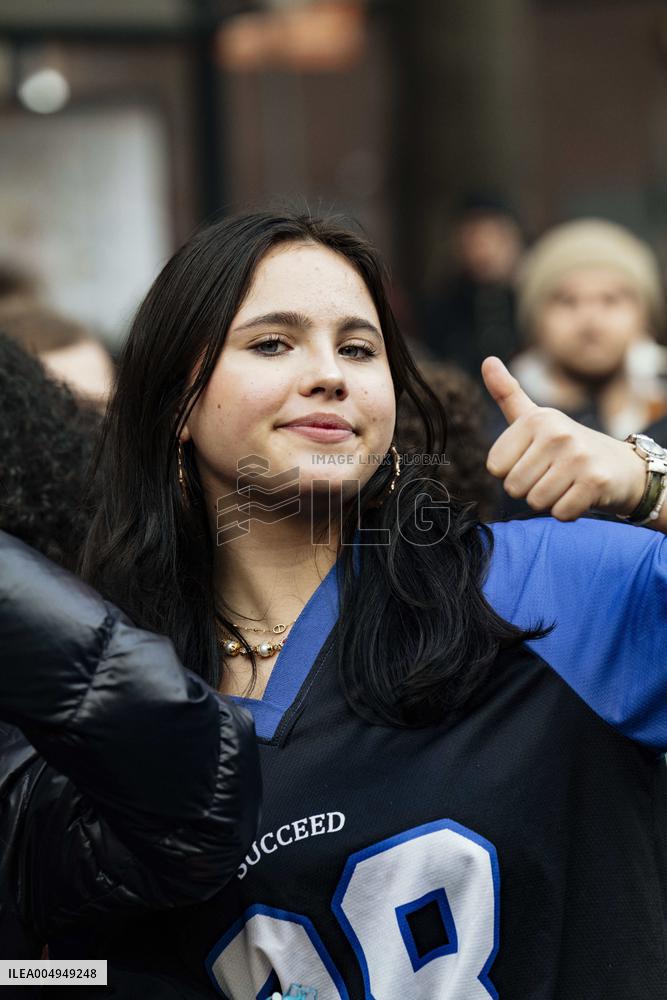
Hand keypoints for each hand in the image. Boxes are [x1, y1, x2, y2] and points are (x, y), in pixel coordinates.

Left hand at [481, 357, 646, 520]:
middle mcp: (557, 434)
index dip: (511, 471)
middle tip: (551, 474)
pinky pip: (560, 513)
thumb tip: (487, 360)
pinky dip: (567, 511)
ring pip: (536, 501)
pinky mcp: (595, 482)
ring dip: (549, 500)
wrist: (620, 466)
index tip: (532, 460)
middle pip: (513, 487)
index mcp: (536, 419)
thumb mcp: (535, 417)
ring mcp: (578, 457)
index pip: (495, 467)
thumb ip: (508, 393)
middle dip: (529, 488)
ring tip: (565, 483)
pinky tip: (579, 494)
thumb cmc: (567, 444)